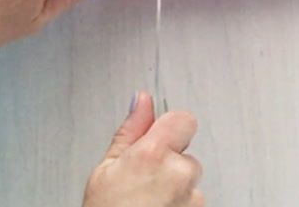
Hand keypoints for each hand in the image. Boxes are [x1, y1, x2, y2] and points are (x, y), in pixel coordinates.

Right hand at [83, 92, 203, 206]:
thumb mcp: (106, 169)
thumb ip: (130, 130)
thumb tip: (142, 101)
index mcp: (154, 154)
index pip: (183, 119)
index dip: (169, 127)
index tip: (157, 137)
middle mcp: (179, 174)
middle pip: (186, 154)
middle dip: (169, 163)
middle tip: (142, 181)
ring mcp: (193, 200)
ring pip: (189, 182)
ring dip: (175, 189)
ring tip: (146, 203)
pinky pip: (192, 203)